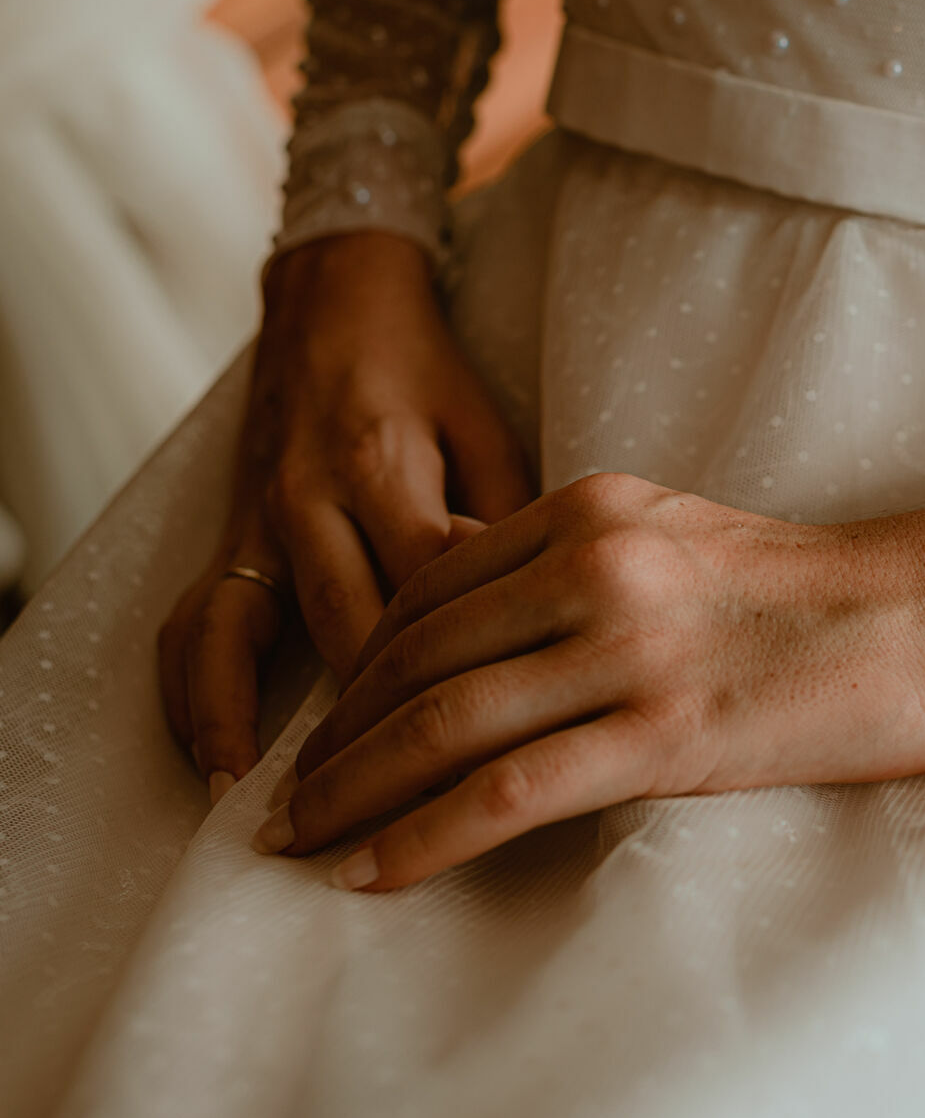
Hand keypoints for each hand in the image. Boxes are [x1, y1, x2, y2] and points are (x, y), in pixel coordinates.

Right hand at [159, 231, 533, 802]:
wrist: (334, 306)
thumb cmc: (432, 381)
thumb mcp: (490, 432)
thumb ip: (503, 523)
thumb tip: (533, 624)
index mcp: (385, 462)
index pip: (429, 581)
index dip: (473, 655)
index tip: (514, 729)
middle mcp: (308, 498)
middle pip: (348, 631)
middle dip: (386, 727)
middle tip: (430, 805)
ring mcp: (258, 524)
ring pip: (259, 641)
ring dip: (281, 731)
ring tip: (301, 811)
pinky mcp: (231, 540)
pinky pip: (198, 628)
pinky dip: (201, 700)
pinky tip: (223, 764)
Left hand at [253, 469, 924, 889]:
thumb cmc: (833, 593)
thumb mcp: (693, 545)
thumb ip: (594, 569)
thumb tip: (508, 640)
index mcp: (596, 510)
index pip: (432, 589)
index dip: (362, 665)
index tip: (329, 723)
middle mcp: (595, 562)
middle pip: (415, 654)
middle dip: (334, 734)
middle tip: (285, 798)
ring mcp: (629, 644)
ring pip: (441, 722)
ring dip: (352, 789)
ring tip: (300, 842)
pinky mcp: (666, 728)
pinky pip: (508, 789)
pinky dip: (423, 835)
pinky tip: (374, 872)